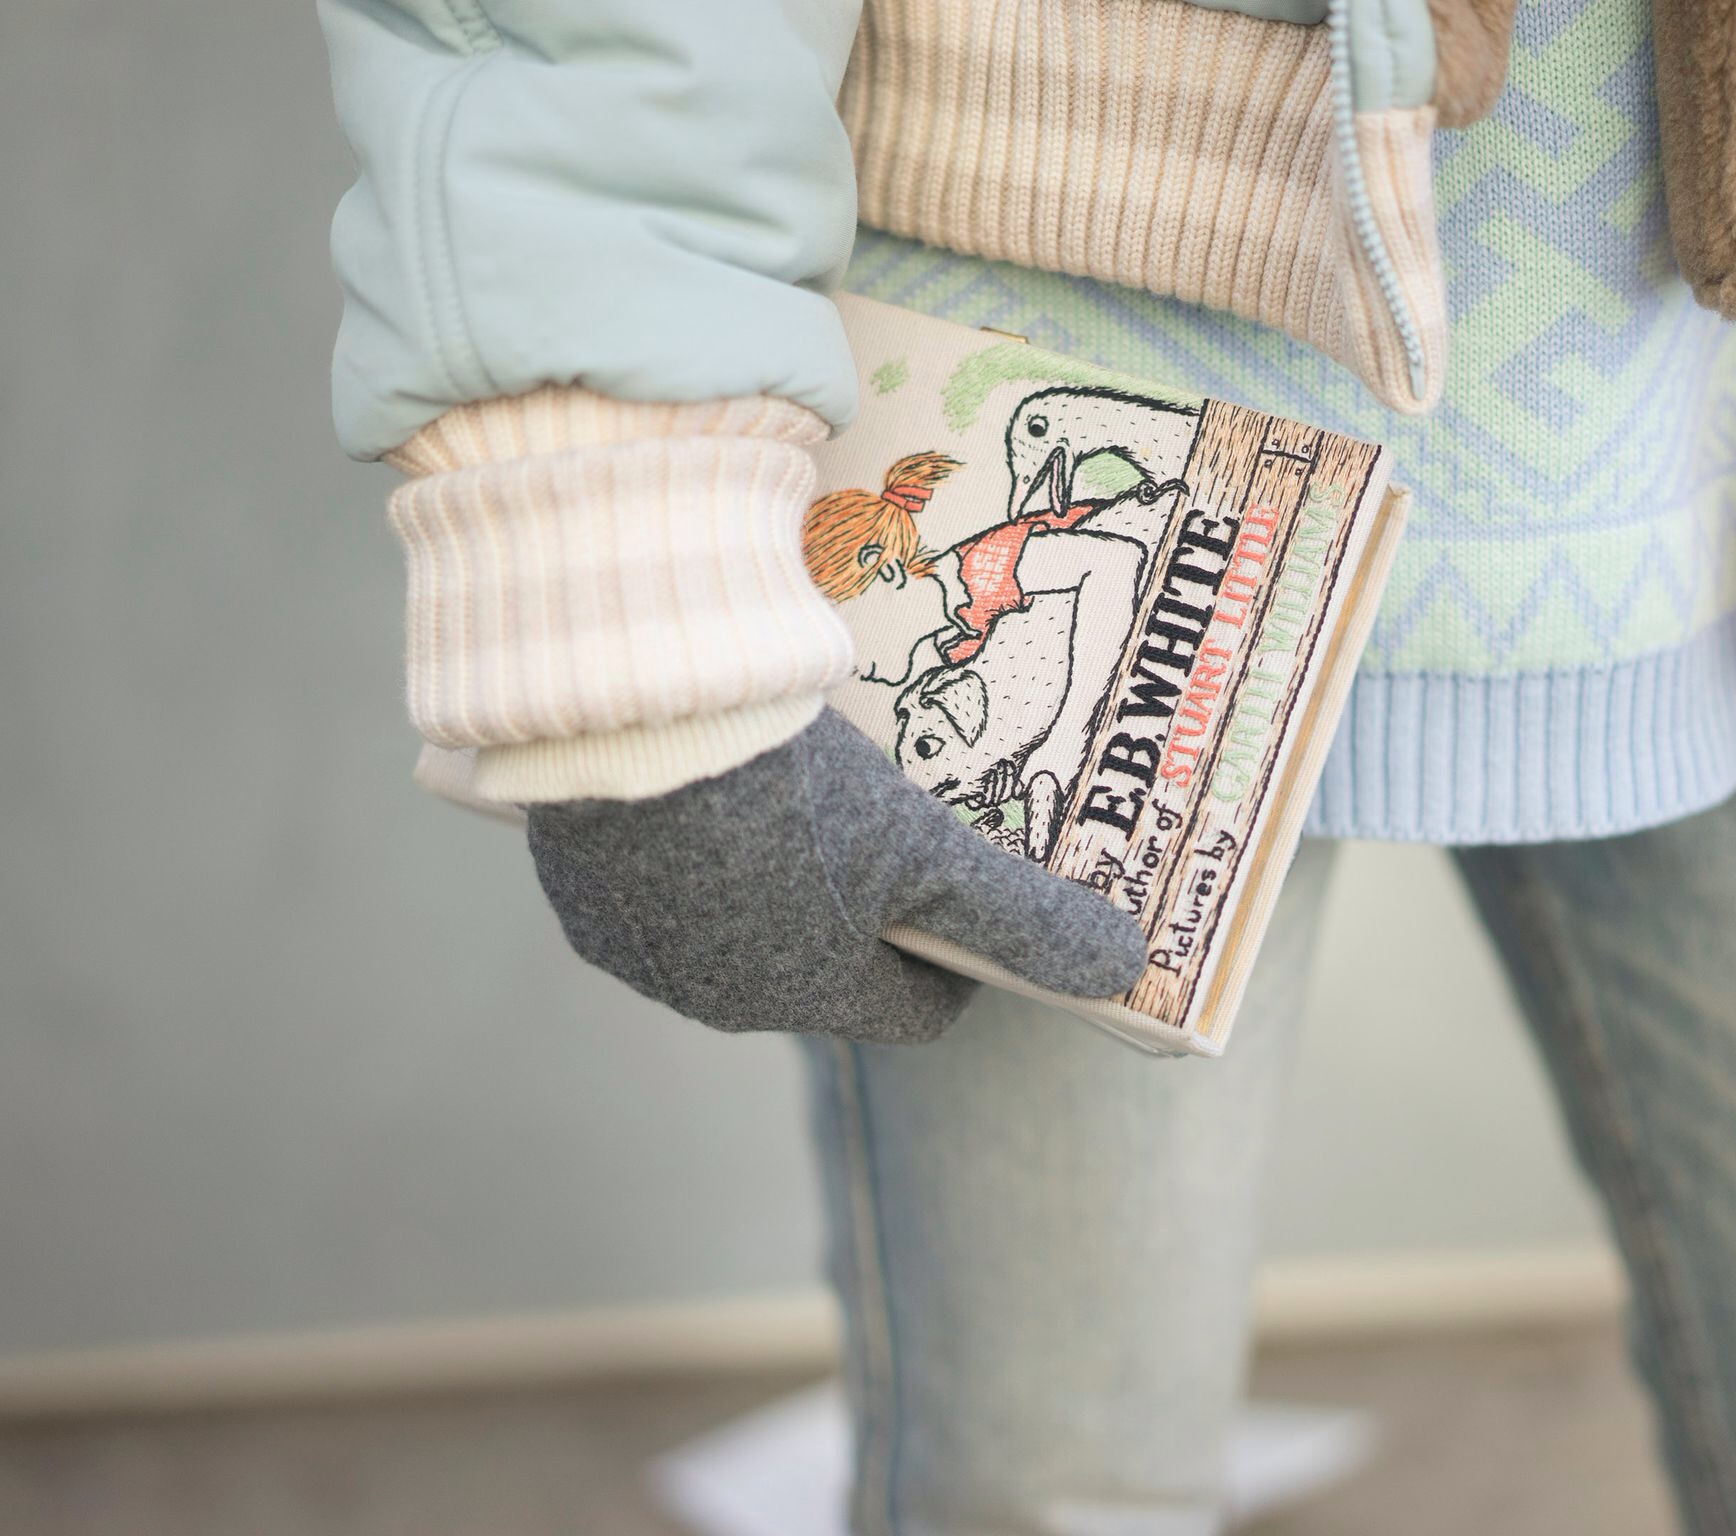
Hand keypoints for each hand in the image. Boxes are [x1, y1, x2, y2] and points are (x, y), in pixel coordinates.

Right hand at [525, 711, 1145, 1042]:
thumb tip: (1125, 971)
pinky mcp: (579, 883)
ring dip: (777, 875)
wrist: (629, 719)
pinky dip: (694, 843)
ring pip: (735, 918)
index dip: (961, 960)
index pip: (911, 1011)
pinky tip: (714, 780)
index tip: (979, 898)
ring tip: (807, 790)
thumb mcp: (930, 854)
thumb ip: (1026, 917)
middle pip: (821, 963)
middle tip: (897, 824)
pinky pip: (657, 875)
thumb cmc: (792, 797)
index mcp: (805, 1000)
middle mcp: (712, 995)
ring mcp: (636, 942)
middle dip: (867, 909)